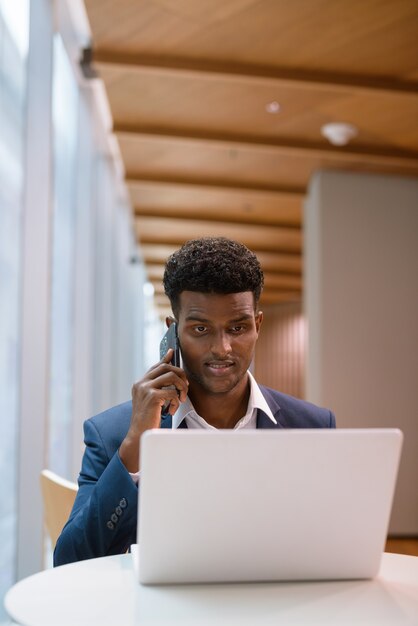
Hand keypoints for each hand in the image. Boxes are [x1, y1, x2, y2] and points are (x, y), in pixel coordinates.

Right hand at [119, 349, 188, 471]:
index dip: (166, 359)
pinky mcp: (152, 397)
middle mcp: (141, 383)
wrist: (139, 434)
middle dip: (180, 374)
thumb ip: (158, 388)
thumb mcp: (150, 401)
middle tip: (185, 387)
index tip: (173, 352)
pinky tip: (171, 410)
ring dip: (181, 387)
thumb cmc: (147, 419)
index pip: (156, 366)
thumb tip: (169, 378)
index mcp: (140, 383)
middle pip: (166, 367)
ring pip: (171, 376)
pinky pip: (172, 392)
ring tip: (180, 399)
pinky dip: (176, 401)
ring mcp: (145, 389)